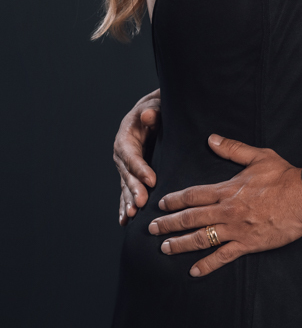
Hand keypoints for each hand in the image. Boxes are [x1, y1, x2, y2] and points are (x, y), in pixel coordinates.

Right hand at [114, 89, 160, 223]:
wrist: (150, 114)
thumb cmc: (154, 110)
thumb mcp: (153, 106)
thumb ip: (152, 111)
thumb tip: (148, 115)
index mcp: (125, 137)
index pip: (131, 155)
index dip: (140, 168)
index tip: (152, 181)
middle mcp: (122, 154)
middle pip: (127, 174)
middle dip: (134, 189)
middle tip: (141, 203)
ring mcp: (124, 166)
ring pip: (125, 185)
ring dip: (128, 201)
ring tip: (131, 215)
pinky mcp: (130, 175)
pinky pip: (126, 191)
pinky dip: (125, 205)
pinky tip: (125, 220)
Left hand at [147, 135, 301, 276]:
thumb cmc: (284, 176)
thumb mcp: (259, 156)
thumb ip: (233, 148)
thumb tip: (211, 138)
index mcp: (227, 189)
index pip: (193, 195)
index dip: (174, 200)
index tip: (161, 204)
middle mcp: (226, 210)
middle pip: (190, 217)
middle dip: (169, 223)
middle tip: (151, 229)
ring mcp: (235, 229)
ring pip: (201, 238)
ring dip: (180, 243)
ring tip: (164, 248)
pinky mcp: (248, 244)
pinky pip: (223, 256)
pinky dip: (207, 265)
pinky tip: (194, 271)